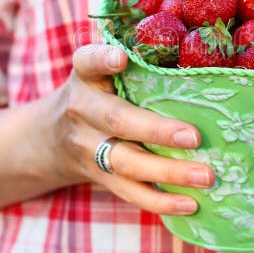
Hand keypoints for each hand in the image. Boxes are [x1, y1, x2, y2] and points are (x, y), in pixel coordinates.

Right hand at [45, 44, 214, 215]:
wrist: (47, 139)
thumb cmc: (95, 93)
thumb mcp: (98, 71)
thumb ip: (133, 61)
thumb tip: (196, 49)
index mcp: (85, 77)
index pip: (87, 62)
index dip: (103, 59)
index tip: (121, 58)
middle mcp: (82, 111)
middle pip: (117, 121)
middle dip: (157, 130)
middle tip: (195, 137)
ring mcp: (88, 148)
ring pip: (126, 163)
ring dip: (168, 172)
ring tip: (206, 176)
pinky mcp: (98, 177)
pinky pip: (129, 191)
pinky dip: (160, 201)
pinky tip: (191, 203)